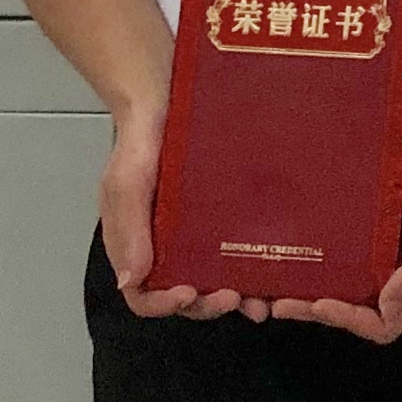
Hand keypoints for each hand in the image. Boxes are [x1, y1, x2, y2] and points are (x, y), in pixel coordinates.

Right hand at [99, 110, 244, 322]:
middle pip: (185, 296)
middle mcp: (167, 247)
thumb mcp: (126, 183)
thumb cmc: (140, 140)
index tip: (188, 293)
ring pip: (215, 279)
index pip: (145, 295)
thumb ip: (127, 229)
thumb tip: (131, 281)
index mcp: (137, 246)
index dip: (165, 305)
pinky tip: (275, 270)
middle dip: (208, 305)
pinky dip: (252, 267)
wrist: (166, 97)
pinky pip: (236, 249)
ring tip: (261, 299)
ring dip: (236, 296)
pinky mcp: (223, 217)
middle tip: (234, 298)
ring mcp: (196, 234)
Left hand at [274, 102, 401, 344]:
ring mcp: (390, 256)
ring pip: (350, 289)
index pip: (385, 324)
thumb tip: (386, 309)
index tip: (319, 304)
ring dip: (316, 293)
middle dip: (321, 311)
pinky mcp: (378, 235)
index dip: (351, 321)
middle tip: (280, 303)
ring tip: (278, 289)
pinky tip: (300, 254)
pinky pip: (348, 261)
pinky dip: (324, 266)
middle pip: (361, 312)